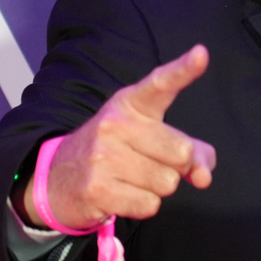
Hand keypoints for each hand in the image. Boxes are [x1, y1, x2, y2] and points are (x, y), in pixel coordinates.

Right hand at [19, 45, 216, 229]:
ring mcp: (102, 156)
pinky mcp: (97, 188)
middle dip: (174, 167)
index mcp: (131, 104)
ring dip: (156, 188)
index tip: (201, 54)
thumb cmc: (116, 153)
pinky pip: (149, 205)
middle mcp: (115, 124)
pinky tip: (121, 195)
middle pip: (181, 153)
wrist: (57, 178)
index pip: (160, 84)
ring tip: (129, 179)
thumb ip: (190, 151)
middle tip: (146, 163)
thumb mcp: (150, 139)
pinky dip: (142, 206)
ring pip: (167, 183)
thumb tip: (203, 177)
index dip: (183, 70)